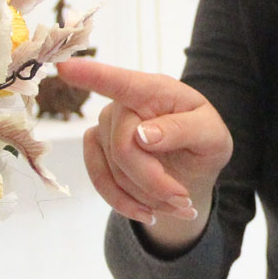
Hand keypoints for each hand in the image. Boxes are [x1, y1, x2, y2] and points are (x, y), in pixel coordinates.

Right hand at [55, 59, 232, 252]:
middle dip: (154, 181)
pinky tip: (148, 212)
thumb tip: (142, 134)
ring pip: (113, 171)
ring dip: (147, 197)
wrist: (192, 171)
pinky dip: (125, 203)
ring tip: (177, 204)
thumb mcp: (213, 137)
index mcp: (156, 90)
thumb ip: (184, 130)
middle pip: (124, 147)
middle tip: (183, 199)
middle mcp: (124, 104)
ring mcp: (105, 126)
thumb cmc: (204, 143)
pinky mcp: (96, 149)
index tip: (64, 66)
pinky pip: (100, 182)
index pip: (121, 82)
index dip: (92, 75)